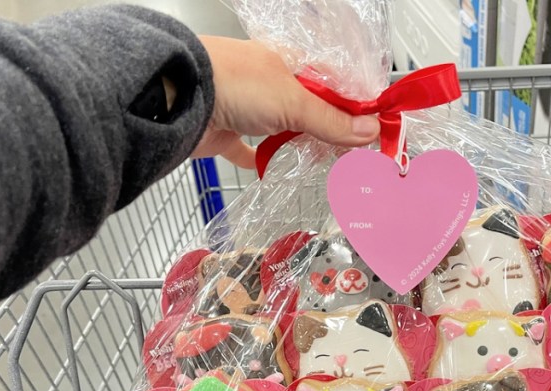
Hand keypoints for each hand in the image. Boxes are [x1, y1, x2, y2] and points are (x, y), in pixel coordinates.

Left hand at [193, 36, 379, 168]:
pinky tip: (275, 168)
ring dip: (302, 146)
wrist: (179, 99)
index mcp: (289, 63)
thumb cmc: (232, 82)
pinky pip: (251, 150)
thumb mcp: (293, 101)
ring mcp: (247, 108)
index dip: (353, 107)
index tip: (371, 130)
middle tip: (351, 155)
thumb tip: (369, 131)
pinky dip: (264, 160)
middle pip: (311, 110)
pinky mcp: (228, 133)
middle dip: (330, 132)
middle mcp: (268, 83)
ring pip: (284, 129)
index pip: (332, 85)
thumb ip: (331, 121)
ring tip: (322, 163)